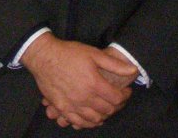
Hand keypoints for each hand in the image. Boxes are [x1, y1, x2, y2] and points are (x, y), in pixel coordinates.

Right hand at [21, 33, 135, 128]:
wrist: (44, 57)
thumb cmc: (69, 53)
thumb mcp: (93, 54)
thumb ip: (114, 64)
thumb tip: (133, 70)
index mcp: (94, 83)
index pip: (116, 99)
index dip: (125, 96)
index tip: (126, 91)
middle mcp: (84, 98)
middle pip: (107, 110)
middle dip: (117, 106)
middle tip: (118, 99)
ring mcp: (72, 105)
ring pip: (95, 119)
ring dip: (104, 116)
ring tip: (106, 107)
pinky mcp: (62, 108)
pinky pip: (78, 122)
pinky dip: (88, 123)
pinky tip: (92, 117)